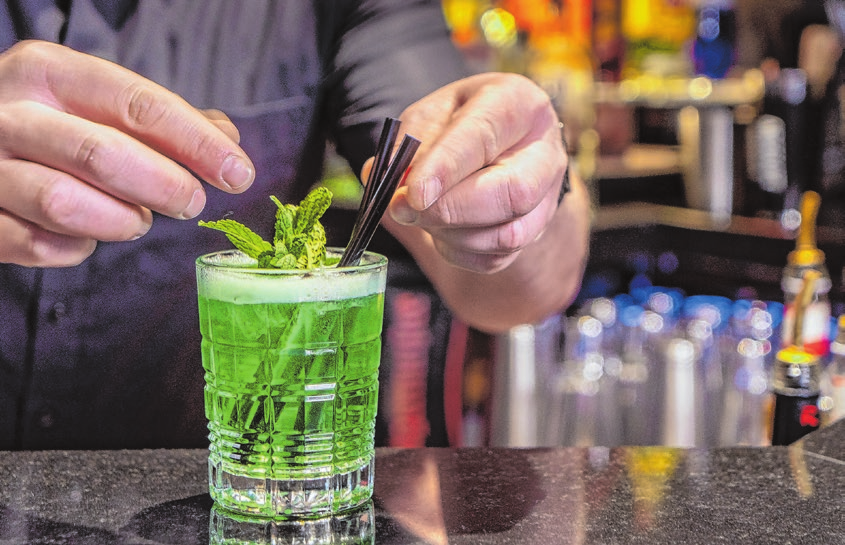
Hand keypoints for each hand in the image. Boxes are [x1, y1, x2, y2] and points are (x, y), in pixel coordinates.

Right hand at [0, 40, 254, 266]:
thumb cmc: (47, 122)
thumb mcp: (95, 101)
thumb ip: (159, 119)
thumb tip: (227, 137)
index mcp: (49, 71)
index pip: (138, 105)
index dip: (197, 143)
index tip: (238, 172)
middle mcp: (9, 111)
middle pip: (104, 154)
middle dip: (165, 187)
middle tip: (191, 203)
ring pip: (64, 204)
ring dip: (119, 220)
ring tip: (135, 220)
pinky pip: (36, 244)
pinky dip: (75, 248)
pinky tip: (86, 235)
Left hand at [385, 72, 567, 273]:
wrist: (498, 148)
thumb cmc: (462, 124)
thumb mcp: (432, 114)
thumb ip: (409, 143)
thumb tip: (384, 179)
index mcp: (519, 104)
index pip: (485, 134)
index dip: (447, 167)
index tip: (413, 193)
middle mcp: (544, 152)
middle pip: (512, 192)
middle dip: (449, 209)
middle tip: (403, 210)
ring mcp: (546, 198)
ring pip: (506, 234)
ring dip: (449, 233)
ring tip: (420, 216)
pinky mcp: (533, 233)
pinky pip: (495, 258)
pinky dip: (457, 251)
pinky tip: (440, 231)